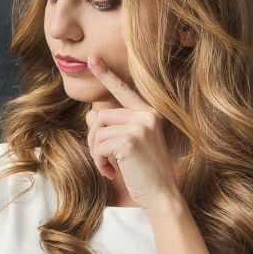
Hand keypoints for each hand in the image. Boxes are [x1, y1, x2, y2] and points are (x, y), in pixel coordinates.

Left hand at [84, 55, 179, 210]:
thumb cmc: (146, 173)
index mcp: (150, 113)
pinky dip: (99, 162)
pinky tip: (110, 173)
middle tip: (102, 159)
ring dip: (96, 153)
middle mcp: (147, 115)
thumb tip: (90, 114)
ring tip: (108, 167)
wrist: (161, 194)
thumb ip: (112, 128)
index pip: (124, 90)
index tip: (92, 59)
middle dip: (94, 140)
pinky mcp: (129, 140)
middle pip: (101, 116)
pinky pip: (98, 145)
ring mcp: (140, 126)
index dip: (106, 75)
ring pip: (97, 131)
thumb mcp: (128, 146)